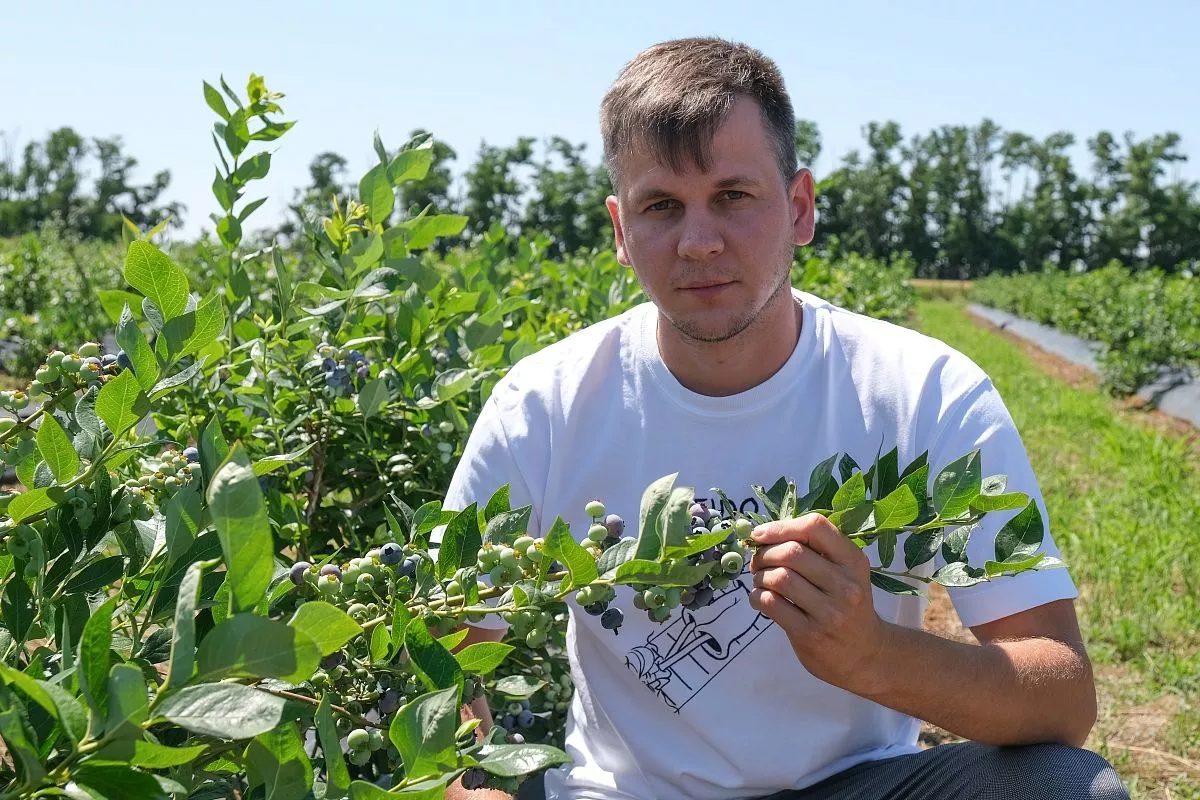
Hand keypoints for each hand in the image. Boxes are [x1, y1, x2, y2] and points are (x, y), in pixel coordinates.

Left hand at [748, 513, 890, 692]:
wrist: (865, 655)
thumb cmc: (847, 605)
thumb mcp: (846, 573)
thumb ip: (816, 551)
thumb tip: (764, 535)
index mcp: (853, 561)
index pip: (815, 527)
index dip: (781, 527)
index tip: (760, 534)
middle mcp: (845, 585)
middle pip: (791, 553)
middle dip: (764, 554)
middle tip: (757, 562)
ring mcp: (829, 612)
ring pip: (779, 578)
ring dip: (760, 576)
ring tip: (760, 580)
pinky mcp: (810, 634)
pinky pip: (771, 604)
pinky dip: (757, 596)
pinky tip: (760, 598)